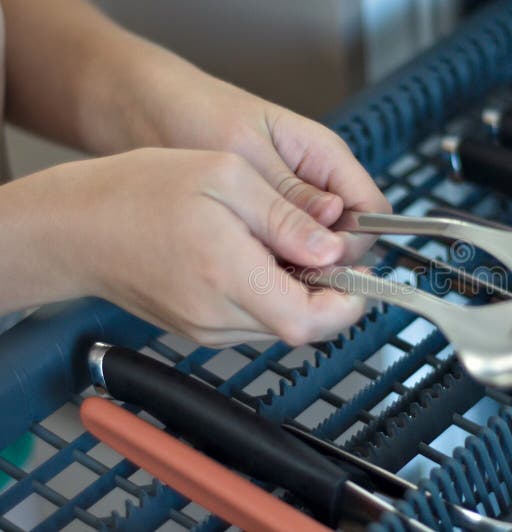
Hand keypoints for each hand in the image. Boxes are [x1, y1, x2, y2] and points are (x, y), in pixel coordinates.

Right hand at [1, 148, 365, 346]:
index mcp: (228, 273)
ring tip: (282, 244)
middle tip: (324, 247)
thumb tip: (333, 251)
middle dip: (330, 291)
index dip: (349, 303)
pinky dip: (272, 292)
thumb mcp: (224, 176)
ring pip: (281, 322)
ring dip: (300, 290)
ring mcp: (208, 329)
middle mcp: (219, 315)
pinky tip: (256, 257)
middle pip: (303, 325)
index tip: (362, 275)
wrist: (74, 228)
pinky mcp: (200, 328)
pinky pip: (255, 318)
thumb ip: (285, 217)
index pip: (311, 319)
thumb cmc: (139, 192)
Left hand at [139, 73, 390, 263]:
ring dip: (296, 267)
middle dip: (325, 261)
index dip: (356, 244)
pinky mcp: (268, 220)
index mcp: (324, 155)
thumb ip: (289, 195)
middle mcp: (316, 182)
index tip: (324, 264)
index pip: (372, 211)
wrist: (145, 111)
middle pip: (350, 238)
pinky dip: (273, 265)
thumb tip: (331, 236)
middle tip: (283, 272)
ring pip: (319, 251)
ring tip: (258, 268)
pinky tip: (246, 266)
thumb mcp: (243, 152)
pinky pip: (288, 253)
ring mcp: (293, 203)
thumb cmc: (194, 113)